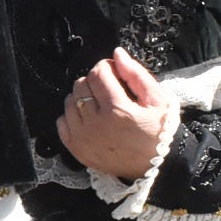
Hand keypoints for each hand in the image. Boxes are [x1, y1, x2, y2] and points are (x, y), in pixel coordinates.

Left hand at [56, 46, 165, 181]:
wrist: (155, 166)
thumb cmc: (158, 131)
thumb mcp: (157, 100)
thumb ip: (136, 74)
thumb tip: (117, 54)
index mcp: (117, 109)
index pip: (98, 73)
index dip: (107, 68)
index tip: (115, 74)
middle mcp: (96, 123)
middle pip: (81, 85)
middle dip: (94, 81)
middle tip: (109, 90)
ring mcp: (83, 137)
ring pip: (69, 101)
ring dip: (82, 97)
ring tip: (99, 104)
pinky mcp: (76, 149)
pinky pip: (61, 122)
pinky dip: (71, 116)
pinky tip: (88, 118)